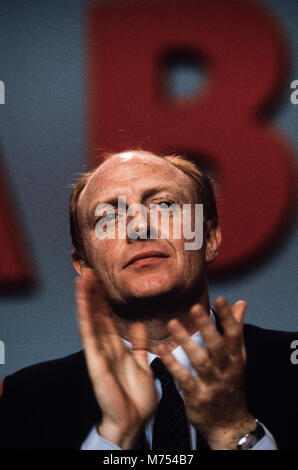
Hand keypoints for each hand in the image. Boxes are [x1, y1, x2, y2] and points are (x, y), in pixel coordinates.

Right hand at [76, 273, 157, 448]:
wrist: (134, 421)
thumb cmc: (137, 398)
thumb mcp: (143, 365)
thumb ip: (139, 345)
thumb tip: (137, 325)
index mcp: (117, 349)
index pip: (108, 319)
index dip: (105, 301)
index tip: (102, 282)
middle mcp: (105, 348)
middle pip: (97, 316)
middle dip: (94, 295)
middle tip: (90, 273)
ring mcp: (98, 352)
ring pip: (91, 320)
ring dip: (86, 299)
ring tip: (84, 278)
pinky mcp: (95, 359)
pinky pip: (89, 333)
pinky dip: (85, 314)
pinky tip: (82, 298)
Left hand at [157, 297, 255, 449]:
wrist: (229, 424)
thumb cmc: (230, 384)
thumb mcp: (237, 357)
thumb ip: (236, 329)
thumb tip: (240, 303)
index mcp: (235, 357)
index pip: (235, 334)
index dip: (228, 317)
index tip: (221, 299)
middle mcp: (226, 369)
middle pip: (217, 346)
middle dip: (207, 327)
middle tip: (195, 308)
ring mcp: (212, 384)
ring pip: (200, 361)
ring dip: (186, 342)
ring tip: (173, 323)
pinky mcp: (197, 396)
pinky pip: (184, 378)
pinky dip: (172, 364)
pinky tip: (162, 350)